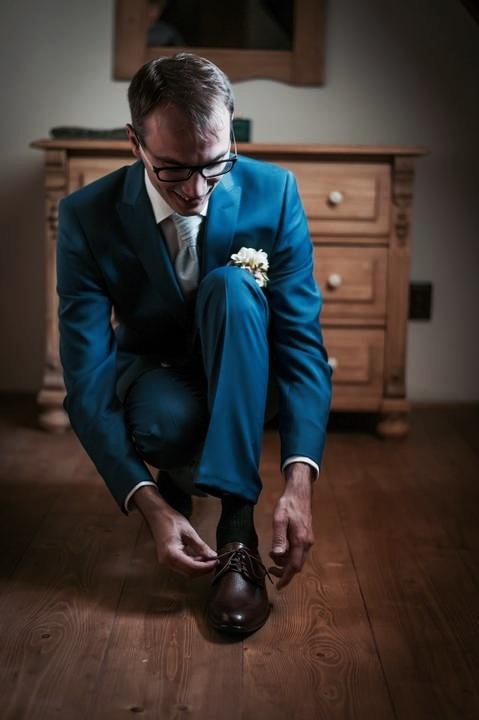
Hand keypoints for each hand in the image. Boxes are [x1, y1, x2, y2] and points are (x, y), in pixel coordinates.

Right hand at [133, 486, 217, 577]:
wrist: (157, 515)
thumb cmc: (171, 520)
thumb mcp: (189, 532)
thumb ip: (201, 546)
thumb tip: (213, 556)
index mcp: (171, 554)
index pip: (192, 568)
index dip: (206, 567)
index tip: (216, 561)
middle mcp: (167, 561)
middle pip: (189, 573)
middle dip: (203, 569)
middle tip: (215, 560)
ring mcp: (166, 561)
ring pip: (186, 571)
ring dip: (198, 567)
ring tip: (209, 558)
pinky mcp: (167, 559)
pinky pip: (182, 566)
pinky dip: (192, 564)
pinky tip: (200, 557)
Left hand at [269, 466, 314, 589]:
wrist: (300, 492)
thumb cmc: (288, 504)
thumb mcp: (279, 519)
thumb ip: (279, 538)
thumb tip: (277, 556)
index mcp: (301, 541)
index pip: (294, 566)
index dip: (286, 578)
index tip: (278, 586)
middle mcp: (307, 543)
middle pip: (297, 565)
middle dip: (284, 570)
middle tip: (270, 568)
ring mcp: (308, 540)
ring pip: (297, 558)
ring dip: (285, 562)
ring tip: (272, 555)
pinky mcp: (306, 536)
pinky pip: (298, 552)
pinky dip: (288, 555)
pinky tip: (280, 548)